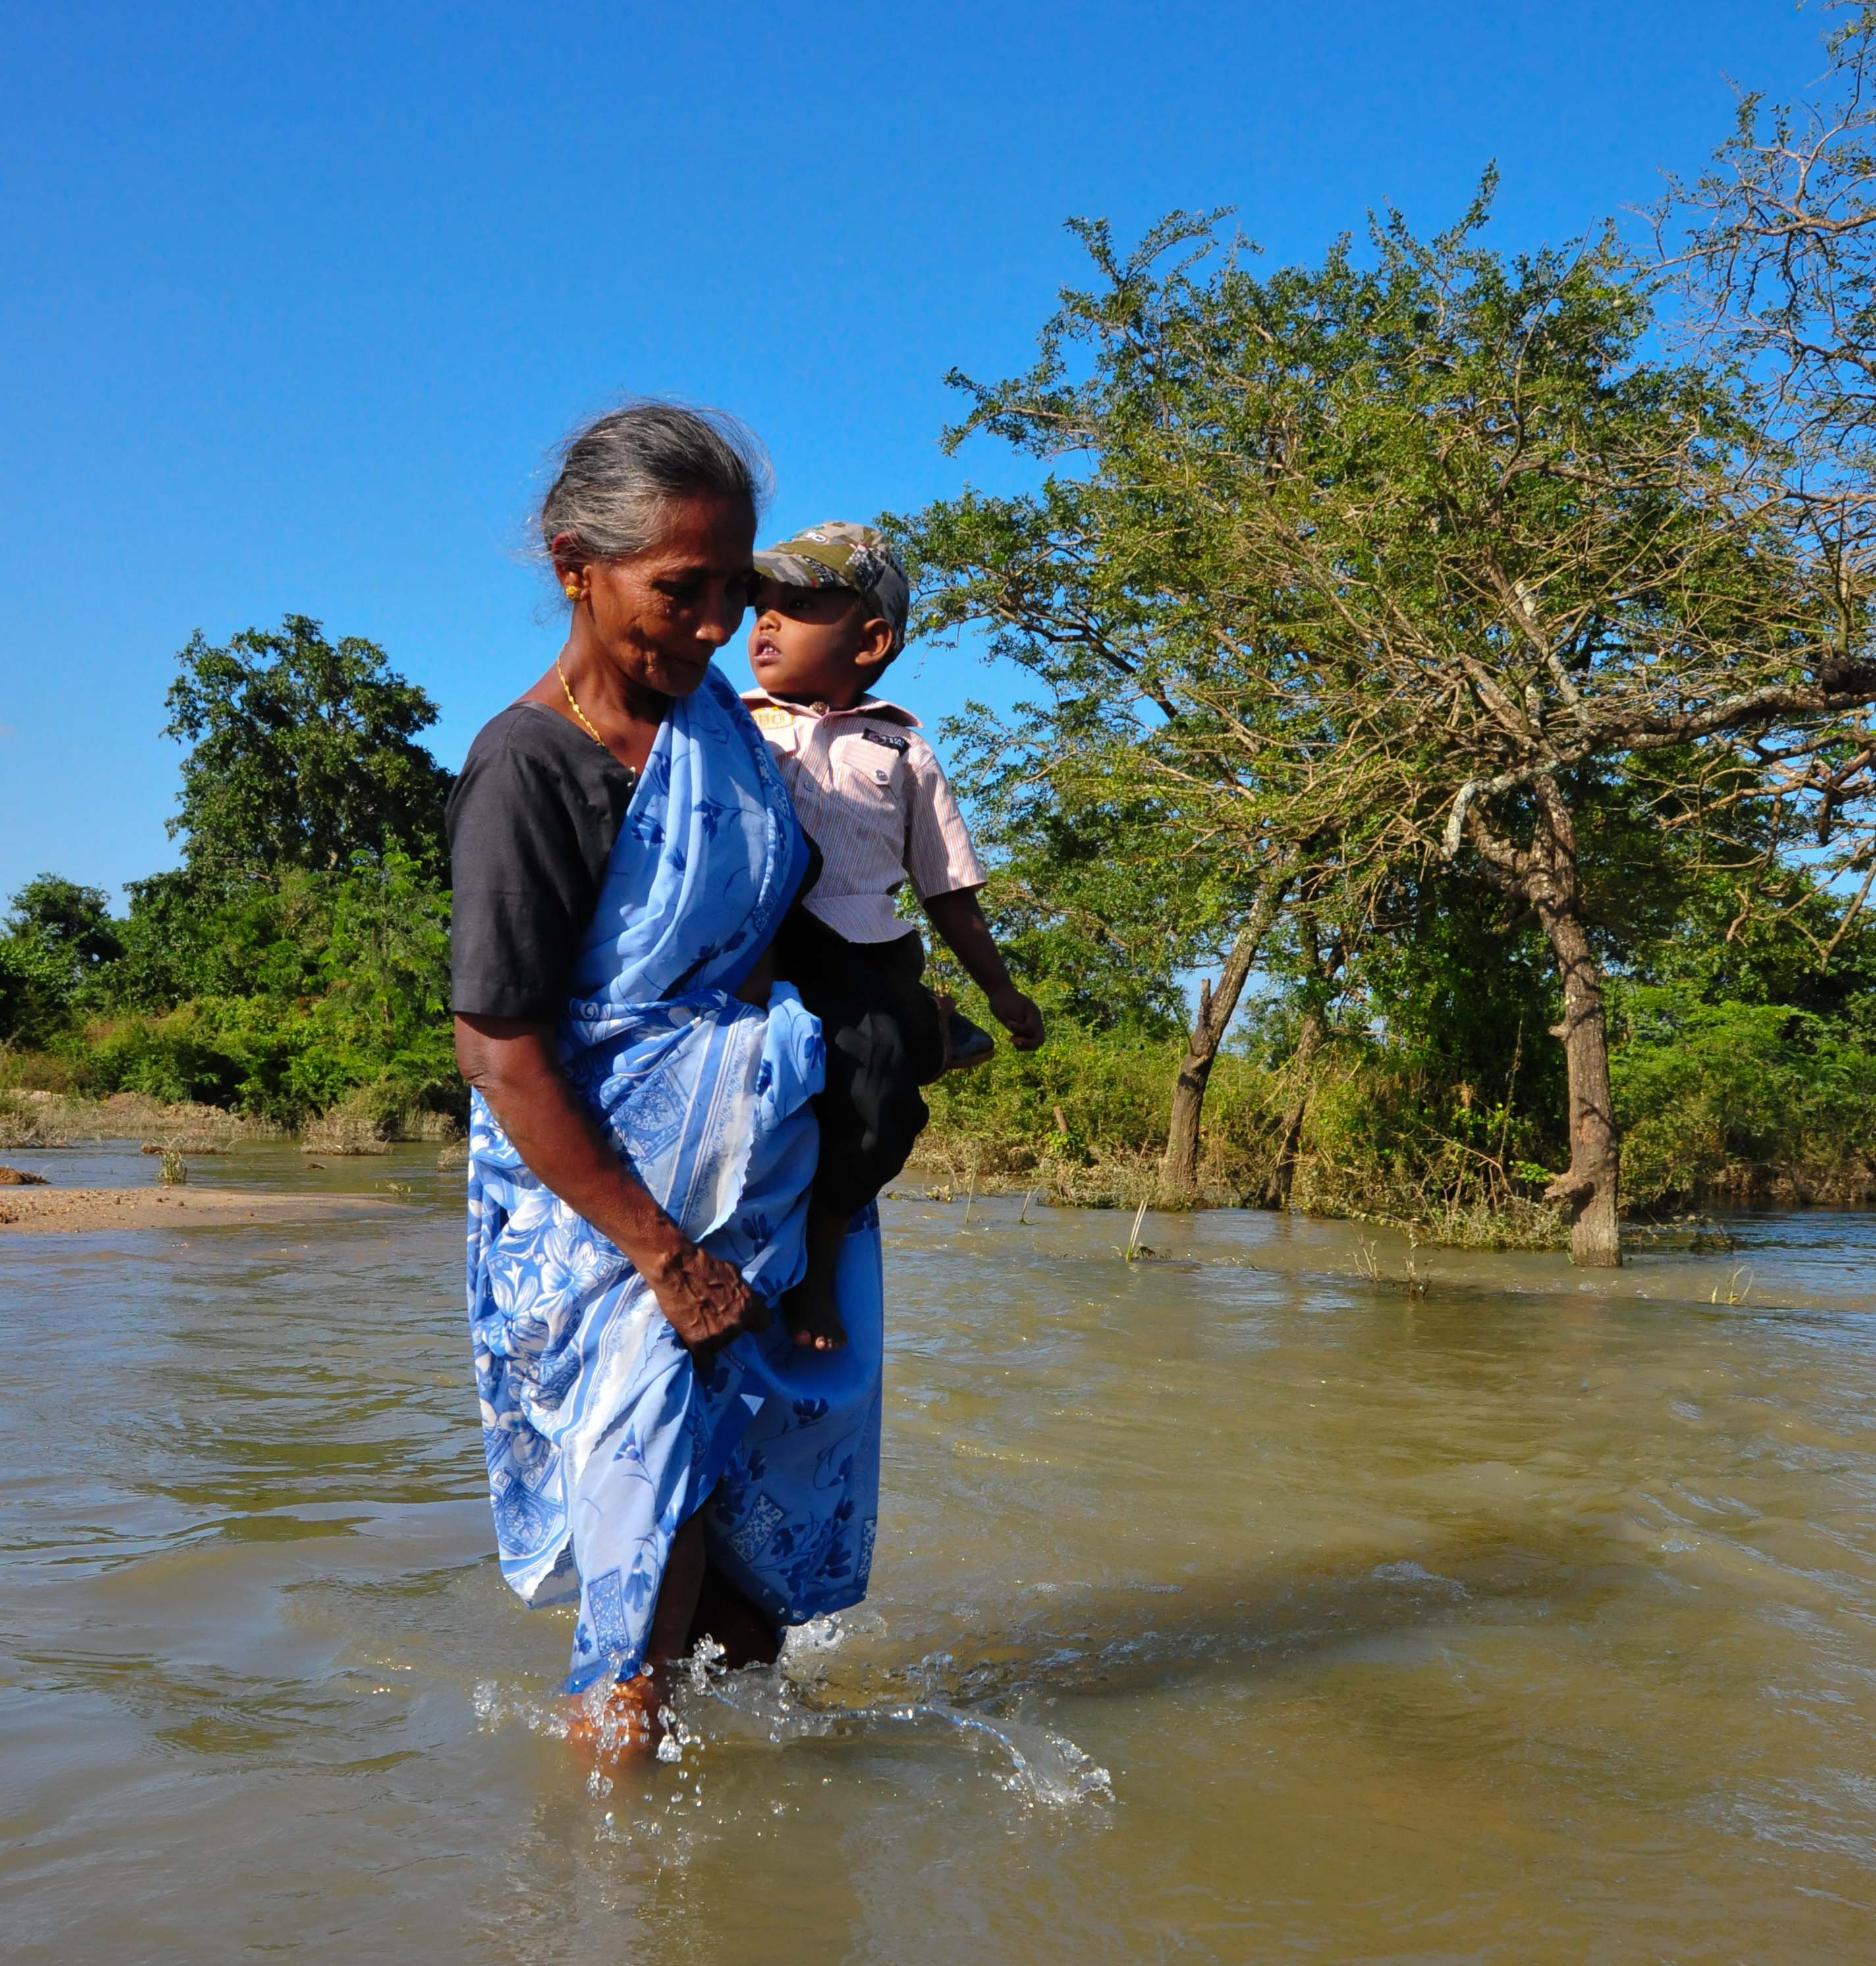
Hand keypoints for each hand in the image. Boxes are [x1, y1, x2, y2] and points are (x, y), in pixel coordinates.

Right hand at [645, 1234, 770, 1358]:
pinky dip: (701, 1360)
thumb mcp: (733, 1272)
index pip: (763, 1323)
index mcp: (749, 1306)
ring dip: (713, 1338)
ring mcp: (717, 1335)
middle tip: (716, 1316)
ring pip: (720, 1345)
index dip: (754, 1320)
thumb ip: (741, 1290)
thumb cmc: (704, 1265)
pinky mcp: (697, 1342)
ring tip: (700, 1325)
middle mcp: (736, 1323)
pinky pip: (703, 1361)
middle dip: (729, 1326)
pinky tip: (699, 1356)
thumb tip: (745, 1295)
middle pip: (738, 1334)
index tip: (747, 1319)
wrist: (677, 1268)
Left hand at [988, 986, 1045, 1050]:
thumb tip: (1022, 1036)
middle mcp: (1035, 1021)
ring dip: (1025, 1045)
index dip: (1020, 1029)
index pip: (1032, 1029)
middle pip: (1040, 1039)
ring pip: (1035, 1042)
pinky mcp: (1023, 1029)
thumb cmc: (1004, 1000)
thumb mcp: (1011, 1011)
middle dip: (1028, 1044)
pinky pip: (1028, 1041)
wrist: (999, 992)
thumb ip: (1019, 1025)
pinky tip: (1011, 1040)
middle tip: (1014, 1042)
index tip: (1008, 1023)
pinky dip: (1021, 1044)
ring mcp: (1031, 1025)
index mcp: (1034, 1014)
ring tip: (1012, 1041)